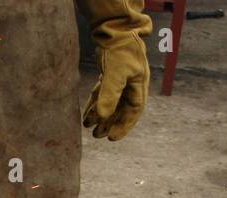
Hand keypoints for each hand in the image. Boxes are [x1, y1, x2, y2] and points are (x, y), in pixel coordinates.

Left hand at [78, 0, 151, 140]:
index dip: (123, 126)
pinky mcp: (110, 75)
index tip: (112, 138)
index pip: (133, 112)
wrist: (115, 30)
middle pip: (120, 110)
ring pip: (110, 103)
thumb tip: (103, 116)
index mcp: (139, 87)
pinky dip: (95, 104)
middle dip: (109, 124)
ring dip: (100, 116)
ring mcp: (121, 81)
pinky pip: (102, 95)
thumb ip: (110, 94)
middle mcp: (131, 86)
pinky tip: (87, 114)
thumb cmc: (121, 50)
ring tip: (89, 128)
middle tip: (97, 135)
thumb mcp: (116, 73)